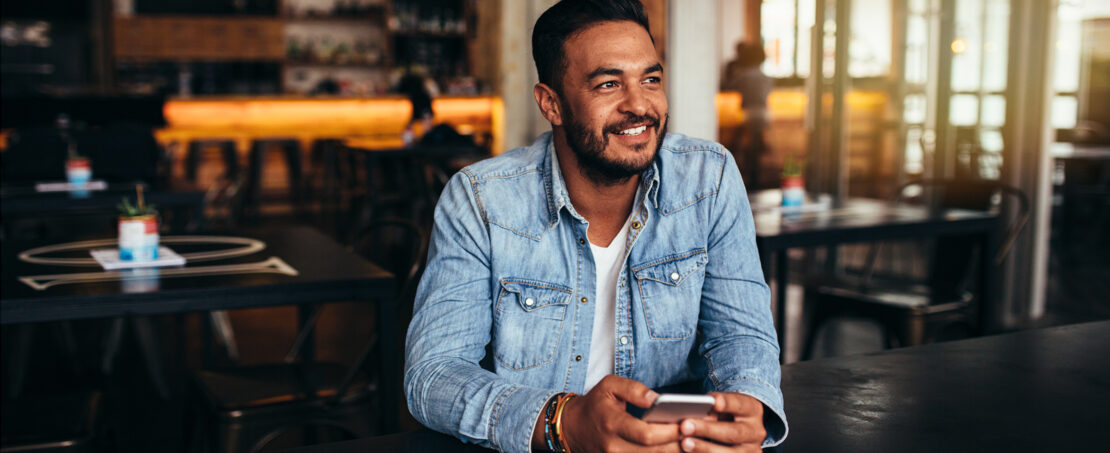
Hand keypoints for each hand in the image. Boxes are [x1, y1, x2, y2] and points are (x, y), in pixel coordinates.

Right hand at [561, 375, 682, 451]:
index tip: (688, 424)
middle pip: (653, 452)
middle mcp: (614, 447)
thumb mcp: (609, 386)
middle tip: (698, 433)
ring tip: (693, 441)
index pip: (646, 434)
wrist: (572, 428)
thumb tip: (657, 398)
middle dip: (678, 443)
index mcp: (612, 424)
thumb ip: (634, 389)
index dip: (669, 432)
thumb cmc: (595, 404)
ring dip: (673, 452)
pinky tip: (675, 447)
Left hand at [677, 392, 765, 452]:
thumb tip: (690, 417)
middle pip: (733, 432)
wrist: (741, 435)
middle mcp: (755, 432)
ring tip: (685, 443)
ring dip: (705, 448)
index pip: (740, 404)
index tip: (714, 402)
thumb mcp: (722, 409)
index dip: (727, 403)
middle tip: (685, 426)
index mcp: (752, 411)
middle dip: (708, 429)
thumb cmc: (726, 416)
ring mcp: (751, 451)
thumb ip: (711, 411)